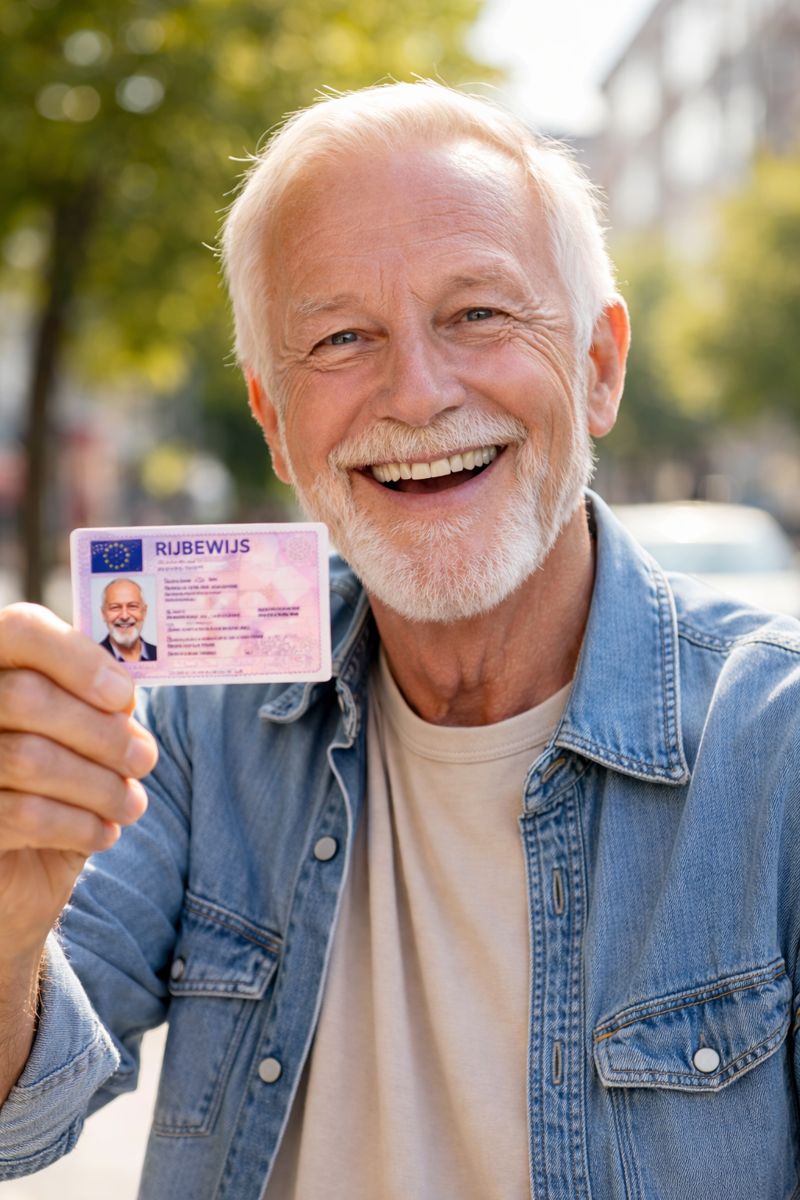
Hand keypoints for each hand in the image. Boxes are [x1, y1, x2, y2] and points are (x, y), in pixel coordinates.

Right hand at [0, 603, 157, 962]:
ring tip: (132, 804)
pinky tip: (104, 833)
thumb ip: (97, 704)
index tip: (124, 697)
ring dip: (98, 784)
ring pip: (28, 757)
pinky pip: (22, 814)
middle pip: (25, 695)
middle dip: (100, 732)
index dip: (75, 657)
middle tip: (145, 760)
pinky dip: (77, 824)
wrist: (17, 880)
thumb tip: (124, 694)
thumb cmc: (55, 790)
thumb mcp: (81, 739)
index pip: (19, 629)